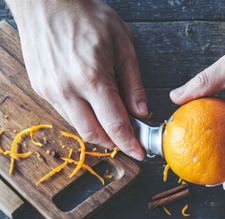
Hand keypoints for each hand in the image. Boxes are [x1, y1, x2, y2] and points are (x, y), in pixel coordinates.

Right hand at [7, 0, 146, 159]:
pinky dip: (82, 116)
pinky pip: (64, 112)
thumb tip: (142, 111)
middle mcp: (67, 89)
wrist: (45, 0)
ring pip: (77, 126)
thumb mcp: (122, 44)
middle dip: (114, 143)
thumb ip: (133, 82)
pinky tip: (94, 107)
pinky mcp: (40, 86)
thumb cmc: (86, 15)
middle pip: (93, 133)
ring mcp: (50, 89)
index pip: (115, 124)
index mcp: (91, 79)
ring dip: (98, 131)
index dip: (130, 144)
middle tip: (129, 141)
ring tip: (114, 123)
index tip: (141, 154)